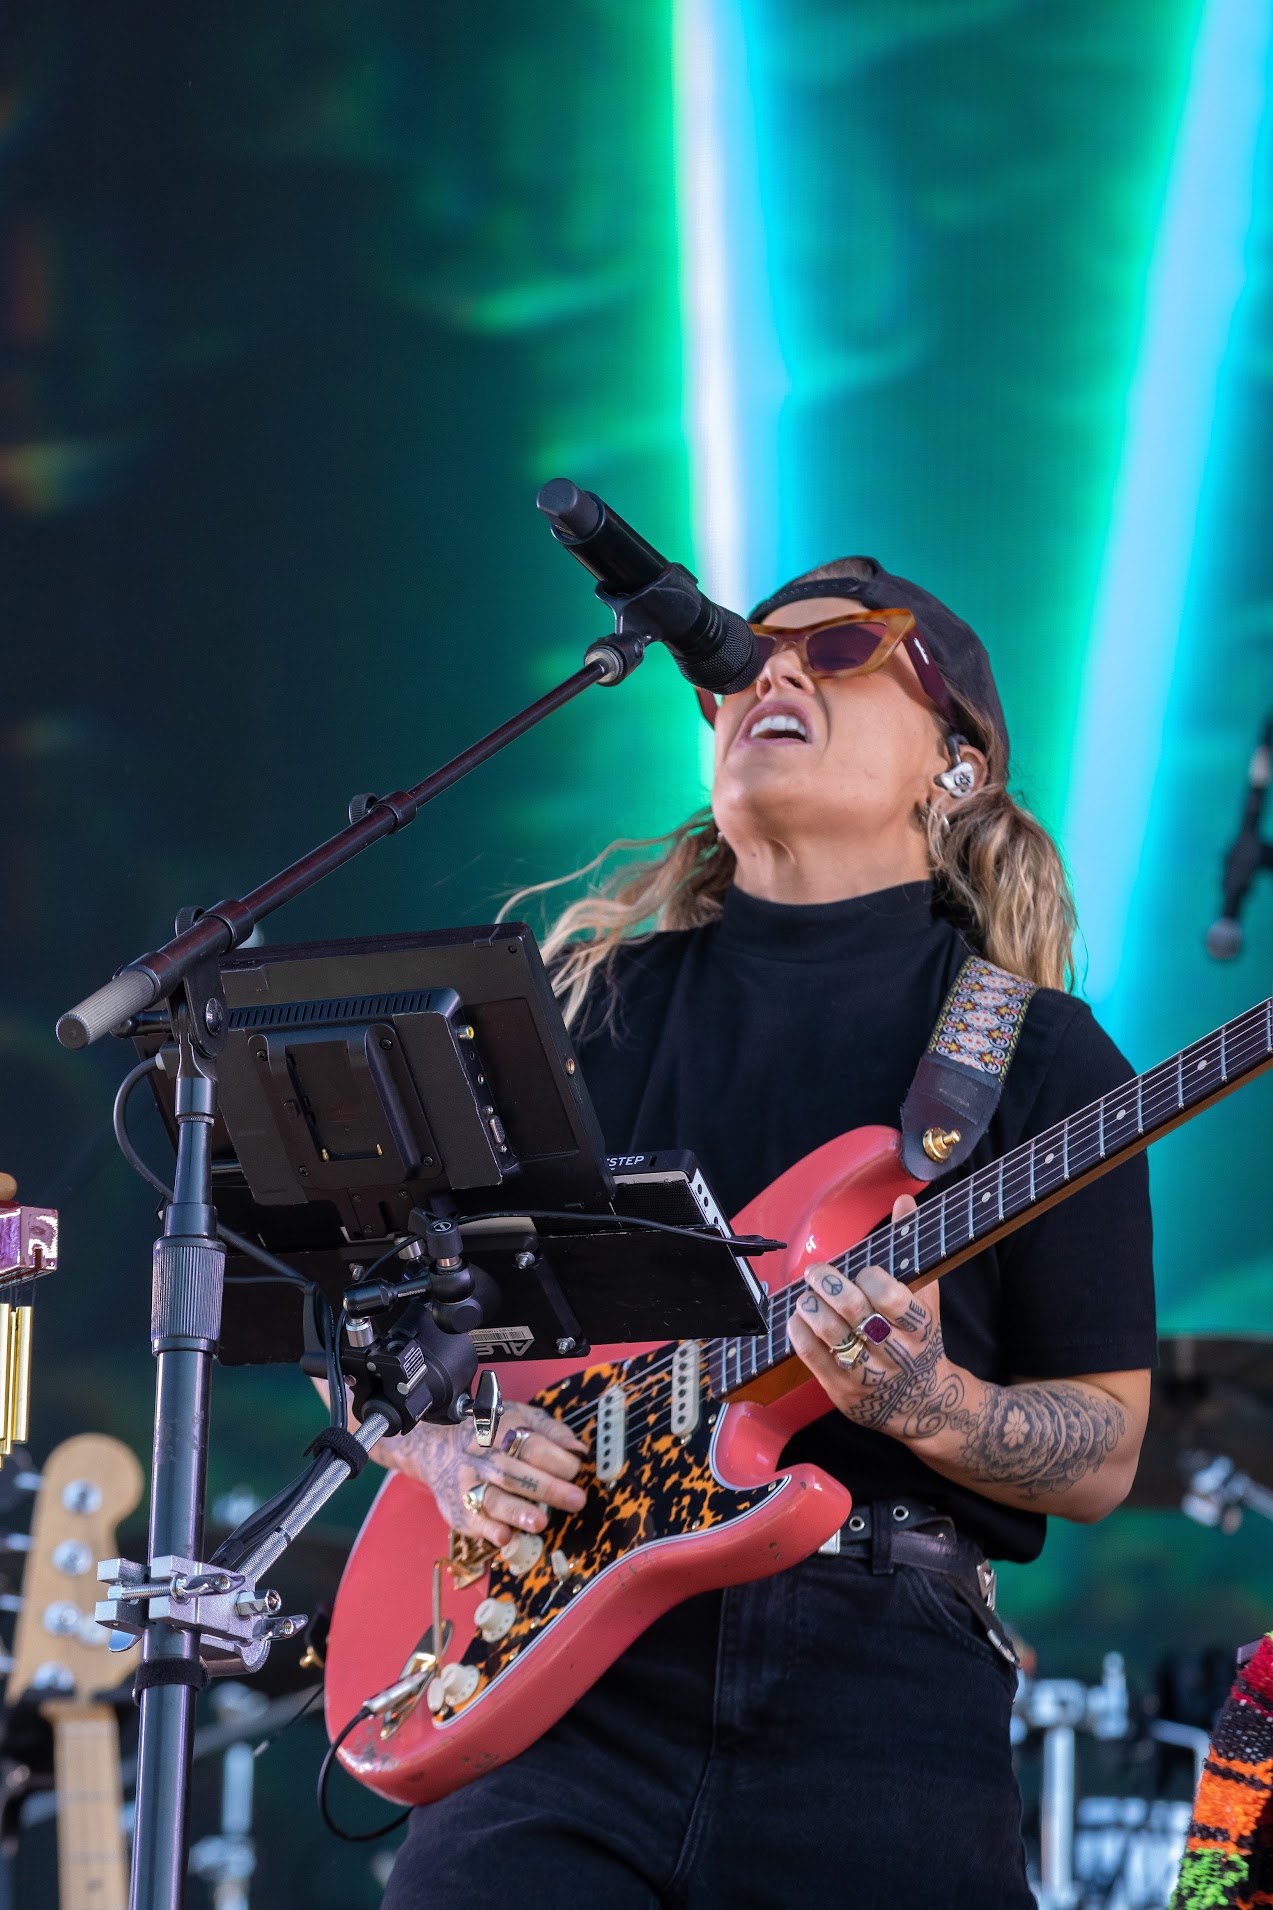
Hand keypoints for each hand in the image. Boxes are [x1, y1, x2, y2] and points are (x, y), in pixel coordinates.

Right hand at [379, 1399, 587, 1548]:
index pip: (531, 1445)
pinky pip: (473, 1521)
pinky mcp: (458, 1509)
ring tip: (540, 1523)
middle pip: (514, 1473)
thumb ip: (552, 1432)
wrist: (437, 1448)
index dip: (557, 1459)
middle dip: (547, 1488)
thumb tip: (578, 1451)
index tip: (576, 1470)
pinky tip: (506, 1536)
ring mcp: (468, 1484)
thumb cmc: (492, 1434)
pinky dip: (489, 1530)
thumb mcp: (521, 1418)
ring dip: (517, 1512)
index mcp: (500, 1431)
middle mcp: (482, 1457)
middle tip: (576, 1500)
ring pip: (492, 1499)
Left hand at [786, 1195, 963, 1443]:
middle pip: (855, 1313)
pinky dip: (799, 1332)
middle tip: (816, 1271)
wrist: (924, 1404)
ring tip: (807, 1294)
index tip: (862, 1271)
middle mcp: (896, 1355)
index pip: (893, 1298)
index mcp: (921, 1329)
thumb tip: (904, 1199)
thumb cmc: (919, 1339)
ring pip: (831, 1335)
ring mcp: (869, 1377)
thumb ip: (910, 1246)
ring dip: (812, 1306)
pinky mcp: (844, 1392)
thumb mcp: (925, 1297)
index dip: (871, 1279)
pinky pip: (813, 1358)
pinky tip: (797, 1317)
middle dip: (829, 1285)